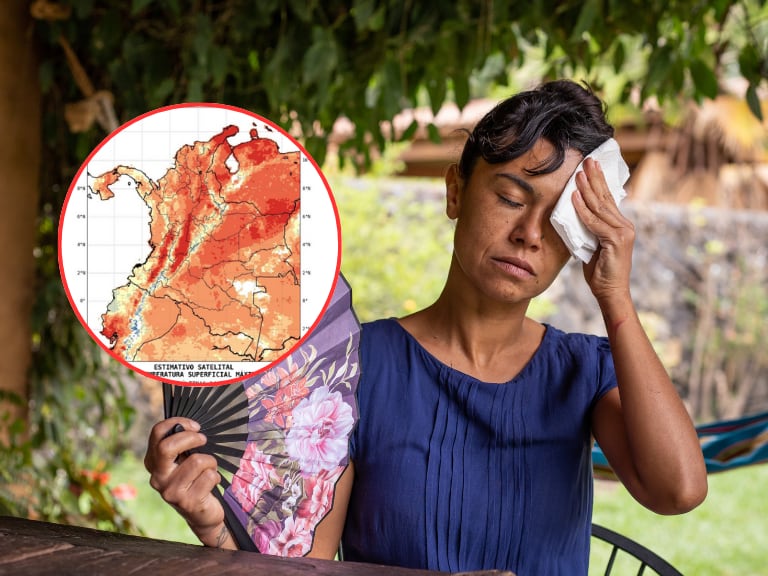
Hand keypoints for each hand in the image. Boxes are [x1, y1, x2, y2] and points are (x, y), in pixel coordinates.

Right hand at [144, 417, 233, 547]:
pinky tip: (210, 484)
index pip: (157, 433)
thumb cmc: (194, 479)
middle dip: (191, 438)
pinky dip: (215, 476)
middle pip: (166, 447)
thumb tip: (190, 425)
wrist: (202, 513)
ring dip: (210, 461)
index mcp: (153, 463)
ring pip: (197, 461)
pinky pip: (209, 476)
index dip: (177, 422)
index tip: (194, 426)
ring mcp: (170, 492)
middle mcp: (157, 477)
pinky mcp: (187, 502)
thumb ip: (182, 445)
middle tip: (203, 439)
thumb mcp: (184, 460)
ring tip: (209, 469)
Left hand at [571, 157, 634, 306]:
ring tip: (578, 173)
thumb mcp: (592, 246)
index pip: (607, 200)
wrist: (610, 292)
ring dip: (587, 189)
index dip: (598, 183)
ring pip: (600, 207)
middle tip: (587, 160)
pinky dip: (583, 209)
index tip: (590, 168)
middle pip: (606, 198)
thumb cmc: (600, 272)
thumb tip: (575, 216)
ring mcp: (623, 232)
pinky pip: (595, 222)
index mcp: (620, 225)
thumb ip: (589, 230)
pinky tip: (574, 197)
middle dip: (595, 178)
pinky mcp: (616, 240)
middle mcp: (625, 226)